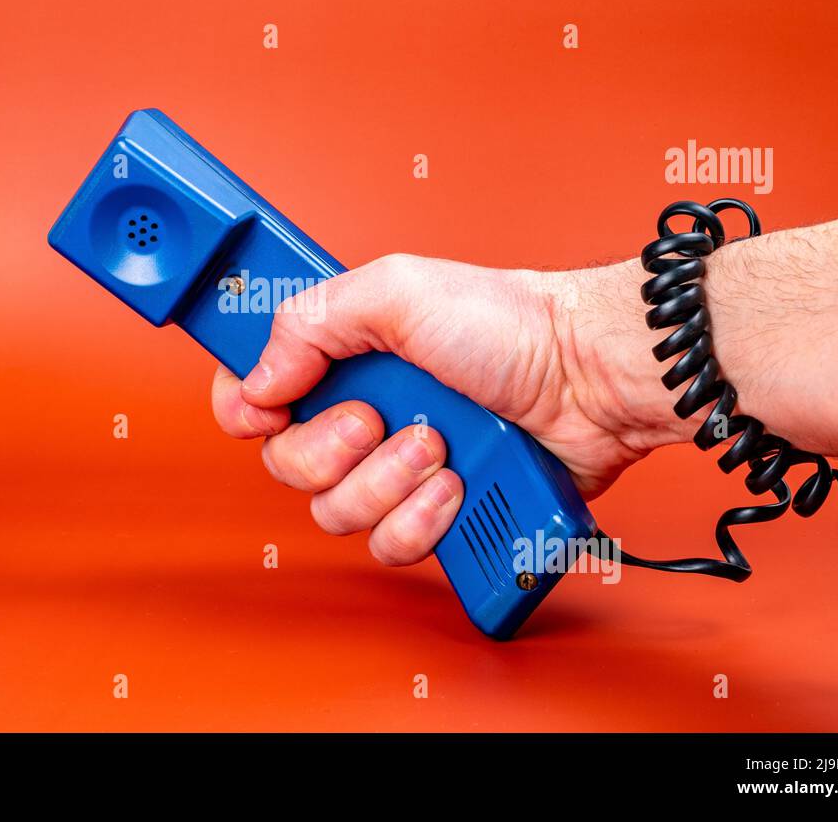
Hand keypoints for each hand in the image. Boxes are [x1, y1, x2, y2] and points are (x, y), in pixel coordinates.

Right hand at [210, 253, 682, 565]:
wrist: (591, 379)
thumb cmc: (512, 324)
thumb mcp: (398, 291)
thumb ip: (309, 321)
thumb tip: (256, 380)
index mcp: (344, 355)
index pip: (256, 392)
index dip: (246, 410)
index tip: (265, 412)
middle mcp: (363, 413)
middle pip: (288, 464)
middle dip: (331, 450)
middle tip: (377, 419)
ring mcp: (398, 467)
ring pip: (337, 512)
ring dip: (385, 482)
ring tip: (437, 447)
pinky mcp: (436, 513)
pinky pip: (390, 546)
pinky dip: (420, 520)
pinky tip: (456, 486)